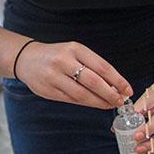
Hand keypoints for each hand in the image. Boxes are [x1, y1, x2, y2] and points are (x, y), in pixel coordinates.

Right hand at [15, 41, 131, 108]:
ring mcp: (53, 77)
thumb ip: (92, 66)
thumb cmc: (56, 55)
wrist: (26, 58)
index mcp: (74, 49)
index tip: (127, 89)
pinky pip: (71, 100)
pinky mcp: (47, 90)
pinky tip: (94, 103)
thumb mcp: (74, 52)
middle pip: (93, 82)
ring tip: (109, 104)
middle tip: (120, 101)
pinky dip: (85, 103)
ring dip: (99, 102)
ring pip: (82, 94)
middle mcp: (63, 61)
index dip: (117, 80)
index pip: (101, 66)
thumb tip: (114, 85)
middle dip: (110, 94)